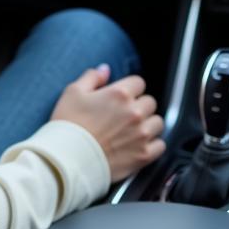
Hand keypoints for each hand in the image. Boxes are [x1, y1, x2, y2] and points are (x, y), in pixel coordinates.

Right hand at [50, 64, 165, 182]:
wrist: (68, 159)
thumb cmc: (69, 125)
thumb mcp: (73, 92)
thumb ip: (92, 77)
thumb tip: (105, 69)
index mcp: (119, 94)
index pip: (138, 82)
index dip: (130, 88)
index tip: (123, 96)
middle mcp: (134, 112)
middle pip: (150, 102)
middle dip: (139, 105)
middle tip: (125, 114)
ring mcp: (141, 134)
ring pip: (157, 122)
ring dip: (148, 124)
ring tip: (134, 130)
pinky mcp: (143, 155)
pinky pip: (160, 146)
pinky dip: (153, 145)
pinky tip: (140, 144)